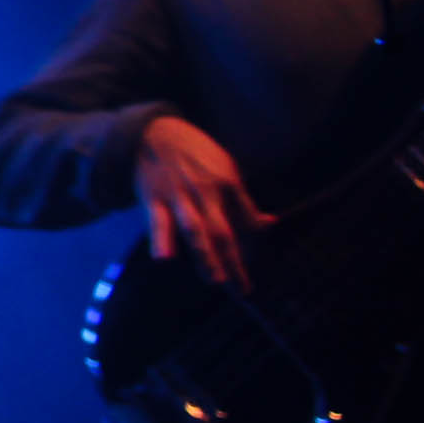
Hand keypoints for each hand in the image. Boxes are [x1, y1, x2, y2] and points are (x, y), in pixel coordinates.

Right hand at [136, 113, 262, 291]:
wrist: (154, 131)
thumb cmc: (195, 153)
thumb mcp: (226, 168)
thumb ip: (243, 201)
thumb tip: (270, 223)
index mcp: (228, 182)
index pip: (246, 220)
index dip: (252, 245)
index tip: (252, 265)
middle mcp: (205, 191)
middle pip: (223, 232)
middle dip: (234, 263)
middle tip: (242, 291)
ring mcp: (178, 196)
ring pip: (195, 231)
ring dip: (205, 257)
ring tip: (215, 281)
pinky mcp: (153, 199)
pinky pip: (158, 222)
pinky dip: (161, 240)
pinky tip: (164, 259)